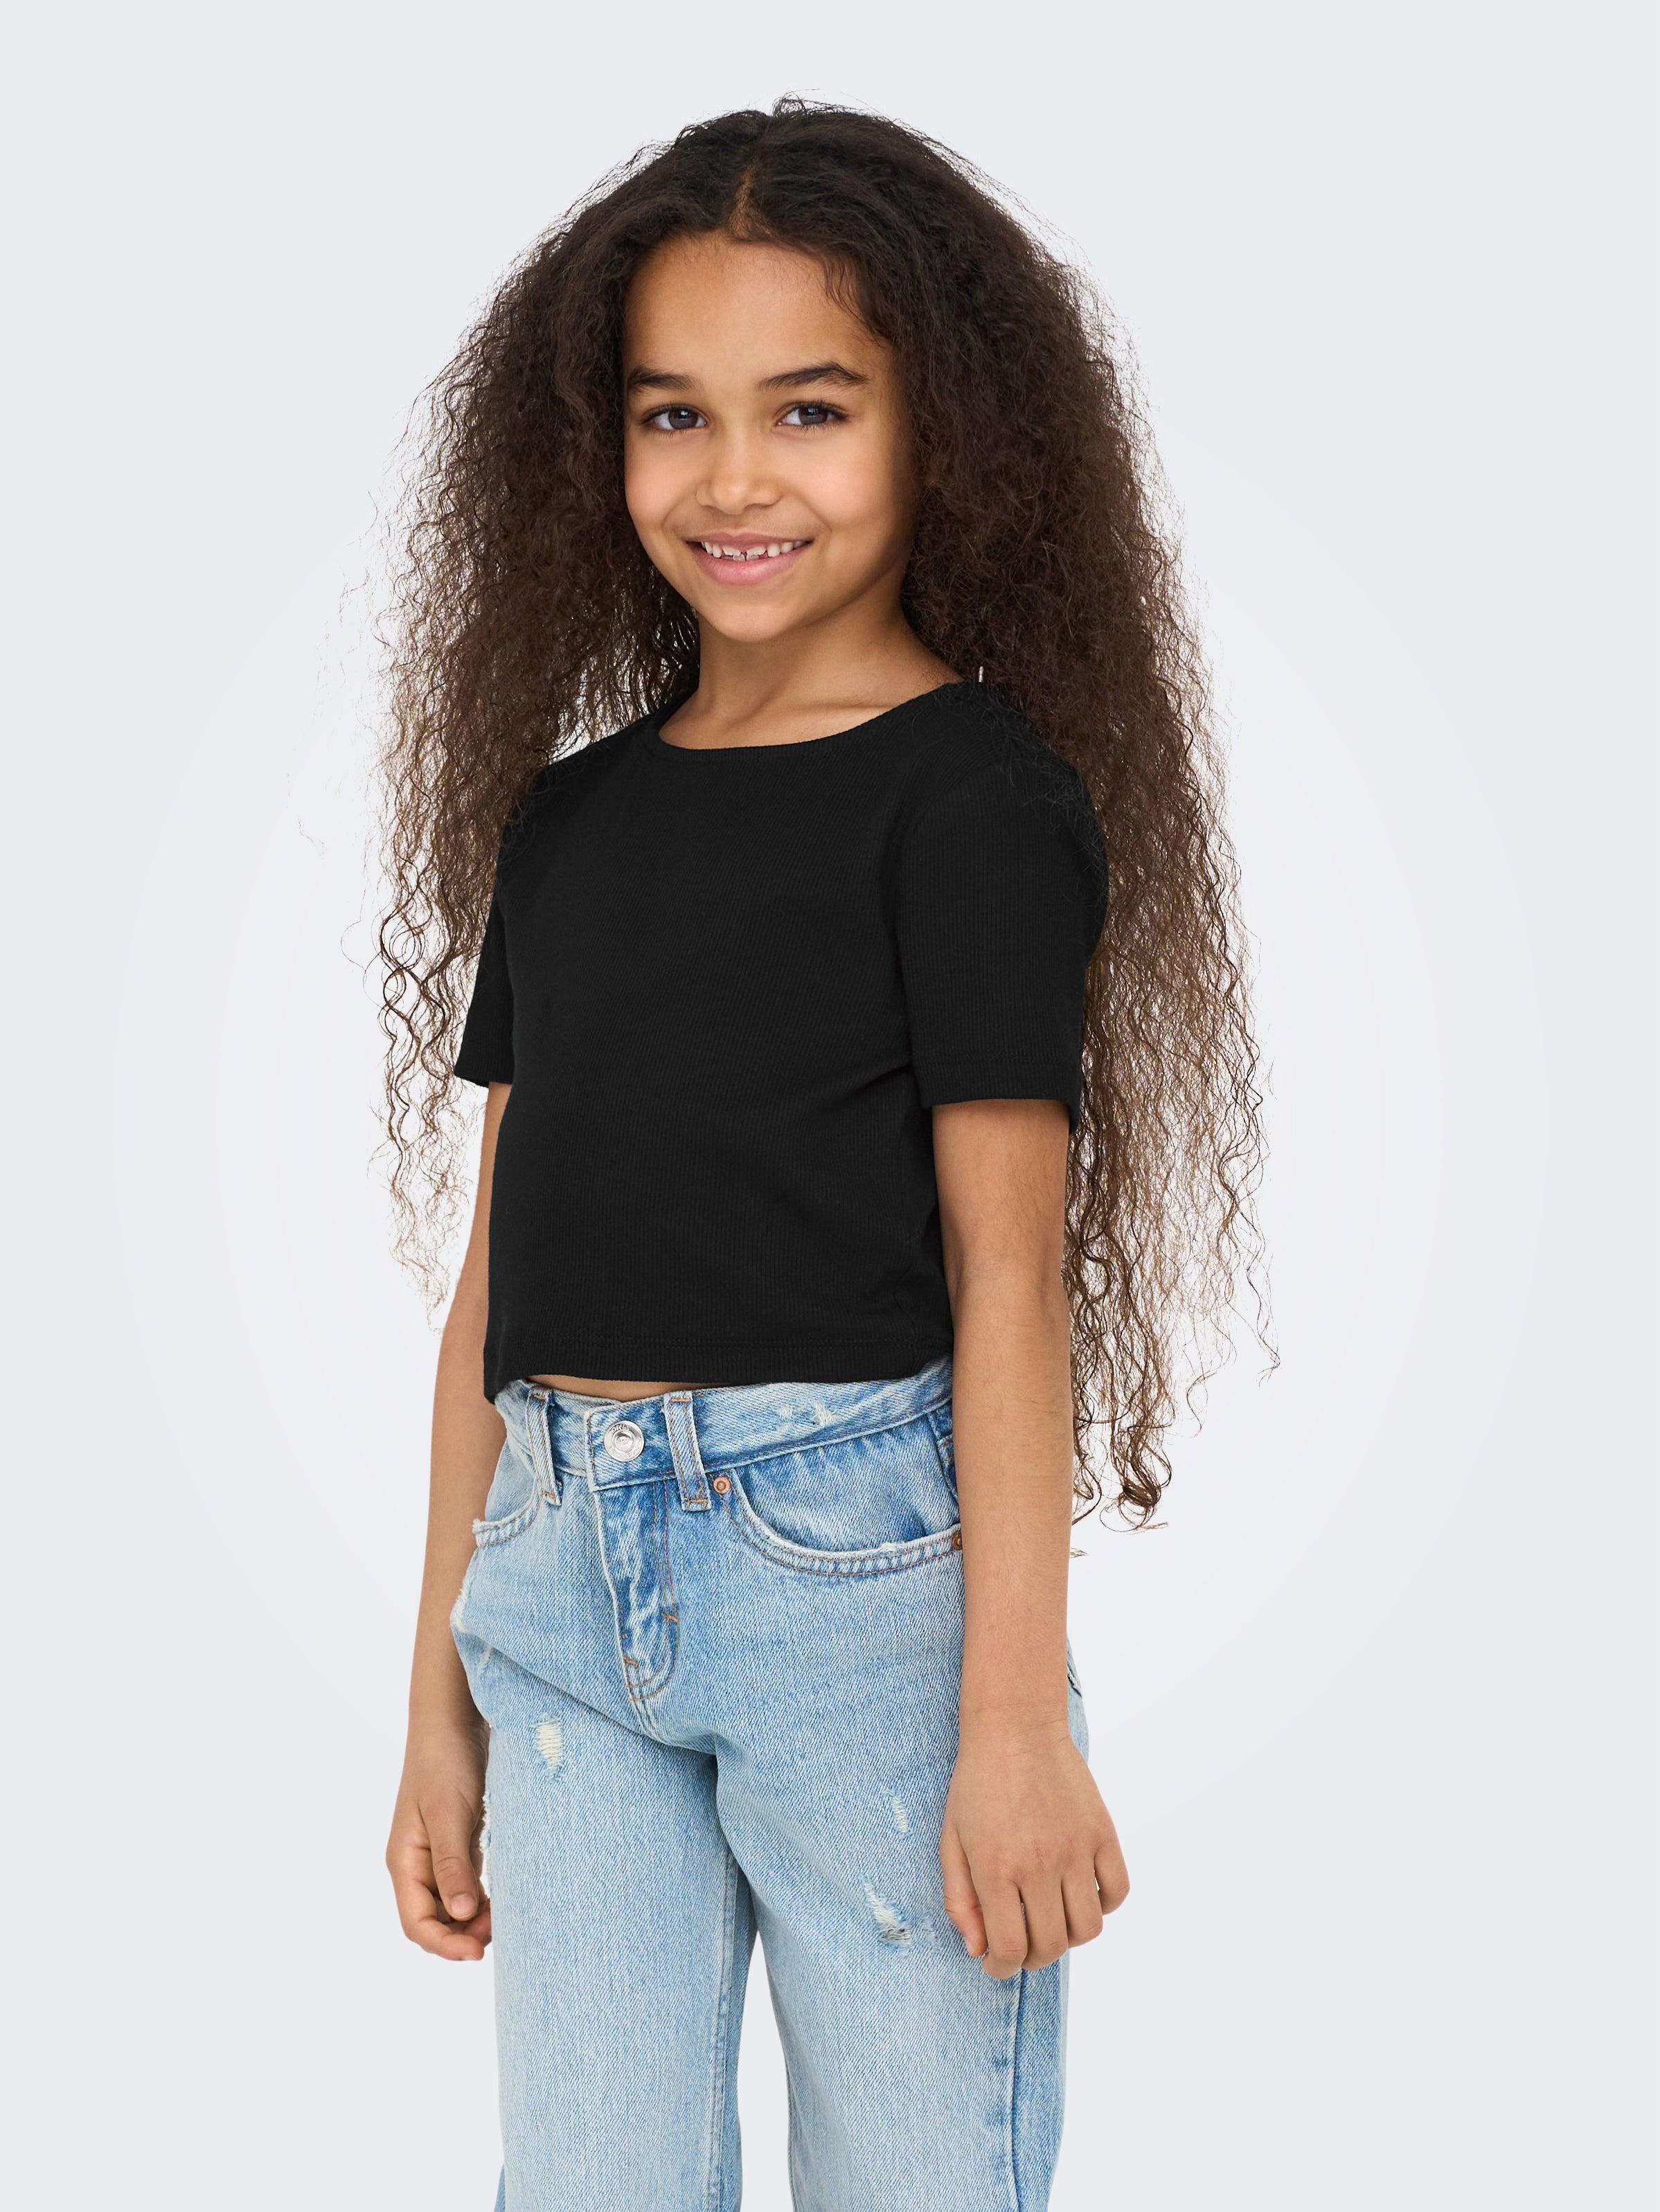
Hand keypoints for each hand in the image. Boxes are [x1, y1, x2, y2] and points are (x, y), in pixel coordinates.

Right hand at [387, 1724, 492, 1961]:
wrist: (453, 1718)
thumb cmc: (445, 1760)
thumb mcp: (449, 1812)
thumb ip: (453, 1865)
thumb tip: (463, 1917)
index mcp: (404, 1860)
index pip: (416, 1923)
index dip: (444, 1945)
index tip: (478, 1952)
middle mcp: (416, 1863)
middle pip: (433, 1920)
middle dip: (462, 1936)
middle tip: (499, 1934)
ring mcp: (436, 1853)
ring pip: (452, 1905)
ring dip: (474, 1920)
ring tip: (505, 1918)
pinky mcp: (456, 1841)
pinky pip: (465, 1884)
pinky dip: (482, 1898)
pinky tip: (503, 1898)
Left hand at [940, 1718, 1128, 1975]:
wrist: (1016, 1726)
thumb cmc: (977, 1784)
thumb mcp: (951, 1840)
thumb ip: (959, 1899)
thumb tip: (978, 1950)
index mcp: (996, 1868)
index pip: (1010, 1948)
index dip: (1002, 1967)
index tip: (996, 1962)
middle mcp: (1039, 1864)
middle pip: (1051, 1945)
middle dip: (1033, 1958)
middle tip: (1022, 1945)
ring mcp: (1076, 1848)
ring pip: (1088, 1928)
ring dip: (1069, 1937)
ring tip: (1051, 1920)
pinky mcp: (1102, 1832)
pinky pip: (1116, 1891)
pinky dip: (1103, 1904)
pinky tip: (1079, 1894)